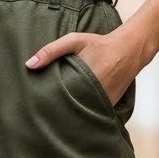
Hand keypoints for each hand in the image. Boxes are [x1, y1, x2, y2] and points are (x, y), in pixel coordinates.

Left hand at [24, 27, 144, 106]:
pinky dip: (84, 111)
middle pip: (70, 109)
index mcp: (84, 79)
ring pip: (82, 113)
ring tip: (55, 116)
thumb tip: (29, 65)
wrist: (130, 50)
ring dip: (71, 113)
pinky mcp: (109, 105)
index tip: (37, 105)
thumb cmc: (99, 44)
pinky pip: (93, 112)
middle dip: (57, 111)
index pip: (60, 98)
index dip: (48, 103)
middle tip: (42, 113)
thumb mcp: (74, 41)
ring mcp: (103, 102)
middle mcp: (95, 94)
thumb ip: (51, 51)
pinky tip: (74, 110)